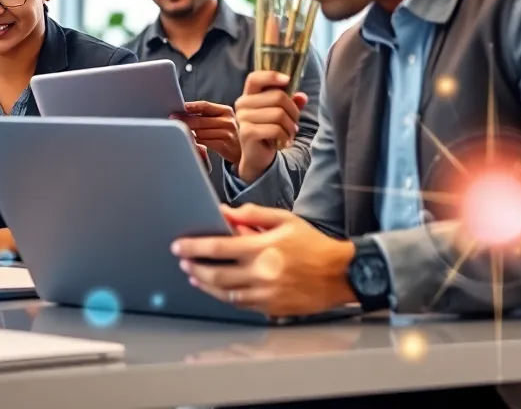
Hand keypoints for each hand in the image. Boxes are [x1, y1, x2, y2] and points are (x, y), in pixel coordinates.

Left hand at [171, 204, 355, 318]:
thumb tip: (225, 212)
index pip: (217, 248)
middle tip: (183, 261)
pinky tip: (217, 289)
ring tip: (194, 275)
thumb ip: (253, 215)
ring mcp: (265, 294)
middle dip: (194, 267)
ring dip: (205, 285)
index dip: (194, 247)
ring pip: (224, 293)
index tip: (178, 246)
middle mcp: (261, 273)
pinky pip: (240, 304)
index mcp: (262, 248)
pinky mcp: (271, 308)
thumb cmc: (313, 245)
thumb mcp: (285, 220)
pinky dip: (224, 296)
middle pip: (215, 274)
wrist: (341, 274)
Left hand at [174, 101, 240, 165]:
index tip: (180, 108)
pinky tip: (193, 142)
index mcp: (226, 111)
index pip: (205, 106)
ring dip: (190, 133)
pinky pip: (204, 142)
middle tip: (173, 119)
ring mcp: (227, 134)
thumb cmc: (229, 134)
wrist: (244, 151)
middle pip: (200, 120)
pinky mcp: (224, 146)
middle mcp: (228, 121)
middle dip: (185, 121)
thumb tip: (185, 111)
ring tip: (184, 133)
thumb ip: (207, 115)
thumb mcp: (223, 120)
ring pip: (200, 132)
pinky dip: (196, 142)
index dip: (191, 106)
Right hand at [234, 71, 307, 182]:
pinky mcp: (247, 133)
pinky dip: (285, 136)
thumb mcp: (281, 114)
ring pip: (279, 114)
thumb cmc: (269, 131)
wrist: (257, 157)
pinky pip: (275, 129)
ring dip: (291, 125)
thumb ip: (291, 103)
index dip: (272, 76)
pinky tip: (285, 141)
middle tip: (295, 122)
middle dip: (293, 110)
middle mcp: (242, 104)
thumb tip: (302, 96)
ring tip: (290, 132)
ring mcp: (243, 118)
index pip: (255, 78)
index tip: (288, 80)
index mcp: (248, 95)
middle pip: (277, 96)